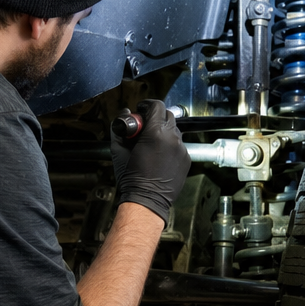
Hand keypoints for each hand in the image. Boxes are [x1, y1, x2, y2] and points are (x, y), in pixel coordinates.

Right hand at [110, 99, 190, 220]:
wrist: (146, 200)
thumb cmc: (131, 177)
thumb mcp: (118, 150)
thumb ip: (120, 128)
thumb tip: (124, 114)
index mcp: (155, 132)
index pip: (156, 105)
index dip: (146, 105)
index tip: (141, 109)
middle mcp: (172, 138)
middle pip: (167, 115)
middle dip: (155, 118)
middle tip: (144, 127)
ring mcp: (181, 149)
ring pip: (174, 131)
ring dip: (163, 132)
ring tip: (151, 144)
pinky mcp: (186, 159)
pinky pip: (178, 146)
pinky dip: (170, 146)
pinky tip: (160, 157)